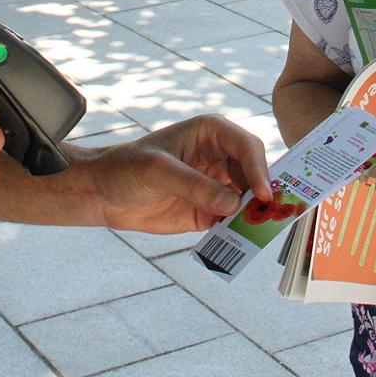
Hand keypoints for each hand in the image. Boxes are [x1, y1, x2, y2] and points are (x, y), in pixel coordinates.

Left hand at [78, 117, 272, 232]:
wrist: (103, 193)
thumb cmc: (127, 167)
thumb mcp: (158, 171)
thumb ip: (194, 185)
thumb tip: (232, 204)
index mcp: (212, 133)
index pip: (246, 147)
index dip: (259, 168)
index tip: (263, 193)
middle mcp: (220, 157)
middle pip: (255, 173)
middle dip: (265, 193)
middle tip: (272, 216)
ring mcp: (217, 185)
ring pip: (248, 200)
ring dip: (256, 215)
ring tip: (261, 232)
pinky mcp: (210, 212)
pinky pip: (233, 222)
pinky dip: (241, 231)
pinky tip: (243, 242)